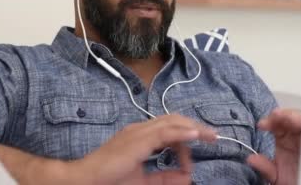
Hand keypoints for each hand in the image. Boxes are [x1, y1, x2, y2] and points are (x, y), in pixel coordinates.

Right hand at [71, 114, 216, 184]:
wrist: (86, 180)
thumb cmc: (110, 181)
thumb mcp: (144, 182)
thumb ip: (165, 178)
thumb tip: (188, 177)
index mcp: (141, 137)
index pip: (170, 131)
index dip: (185, 143)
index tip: (190, 165)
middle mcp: (140, 130)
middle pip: (174, 120)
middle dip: (195, 127)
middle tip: (214, 136)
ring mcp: (138, 132)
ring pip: (172, 122)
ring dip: (193, 128)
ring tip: (210, 135)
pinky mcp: (138, 139)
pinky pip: (164, 132)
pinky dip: (182, 132)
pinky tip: (195, 135)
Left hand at [247, 108, 300, 184]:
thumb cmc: (295, 179)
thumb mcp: (278, 176)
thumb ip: (265, 168)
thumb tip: (251, 160)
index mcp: (285, 140)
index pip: (277, 124)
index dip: (270, 121)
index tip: (262, 125)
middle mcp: (298, 136)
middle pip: (292, 117)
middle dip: (285, 114)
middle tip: (277, 115)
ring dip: (299, 116)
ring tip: (290, 117)